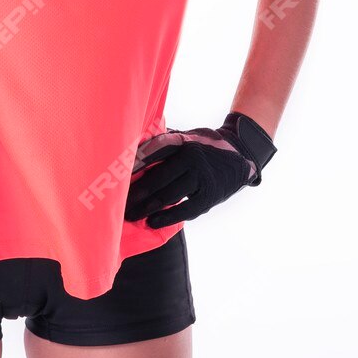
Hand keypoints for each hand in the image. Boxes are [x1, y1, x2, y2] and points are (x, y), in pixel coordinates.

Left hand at [123, 112, 276, 227]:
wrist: (241, 155)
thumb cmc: (205, 145)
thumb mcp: (188, 135)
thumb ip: (165, 140)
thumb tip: (134, 143)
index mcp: (182, 141)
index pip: (154, 149)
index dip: (135, 161)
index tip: (115, 174)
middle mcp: (191, 157)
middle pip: (156, 178)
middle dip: (135, 193)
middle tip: (117, 204)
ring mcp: (201, 177)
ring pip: (167, 196)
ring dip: (146, 208)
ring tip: (130, 215)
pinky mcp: (210, 195)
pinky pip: (185, 210)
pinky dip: (166, 217)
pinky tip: (151, 222)